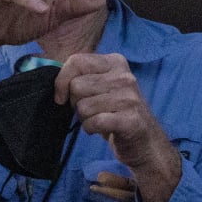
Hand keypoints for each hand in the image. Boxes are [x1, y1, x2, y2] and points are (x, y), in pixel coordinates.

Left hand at [56, 52, 181, 201]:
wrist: (145, 141)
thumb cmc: (116, 111)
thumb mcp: (102, 86)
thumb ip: (82, 76)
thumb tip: (57, 82)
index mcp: (115, 62)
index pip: (77, 60)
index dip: (62, 80)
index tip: (61, 97)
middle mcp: (124, 76)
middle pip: (76, 86)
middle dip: (76, 103)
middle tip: (91, 110)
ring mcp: (129, 98)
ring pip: (83, 107)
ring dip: (85, 119)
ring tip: (99, 119)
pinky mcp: (130, 120)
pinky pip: (93, 122)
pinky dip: (91, 129)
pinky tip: (102, 129)